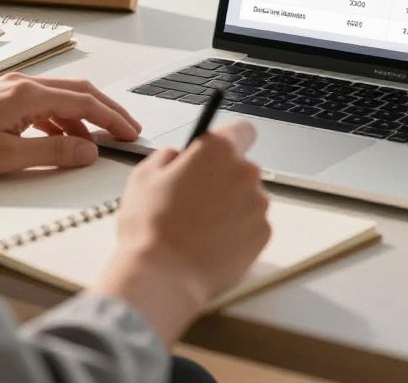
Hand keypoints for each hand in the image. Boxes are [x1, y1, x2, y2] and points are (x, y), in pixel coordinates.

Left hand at [0, 73, 141, 178]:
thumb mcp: (8, 157)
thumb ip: (54, 153)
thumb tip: (89, 150)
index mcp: (28, 94)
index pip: (84, 103)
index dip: (112, 119)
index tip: (130, 134)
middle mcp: (23, 84)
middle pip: (78, 92)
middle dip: (106, 111)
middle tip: (127, 130)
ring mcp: (12, 89)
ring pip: (61, 99)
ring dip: (83, 118)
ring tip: (98, 142)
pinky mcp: (2, 99)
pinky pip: (43, 105)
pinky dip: (61, 121)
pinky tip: (63, 140)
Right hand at [94, 120, 270, 345]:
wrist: (163, 278)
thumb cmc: (151, 227)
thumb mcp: (144, 176)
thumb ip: (168, 156)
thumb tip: (178, 156)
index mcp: (217, 150)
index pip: (242, 129)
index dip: (228, 140)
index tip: (217, 154)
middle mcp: (245, 172)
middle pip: (242, 167)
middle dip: (223, 178)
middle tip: (196, 199)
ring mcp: (258, 204)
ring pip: (248, 196)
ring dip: (231, 205)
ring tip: (200, 227)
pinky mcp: (263, 234)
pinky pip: (253, 224)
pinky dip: (238, 231)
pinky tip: (212, 242)